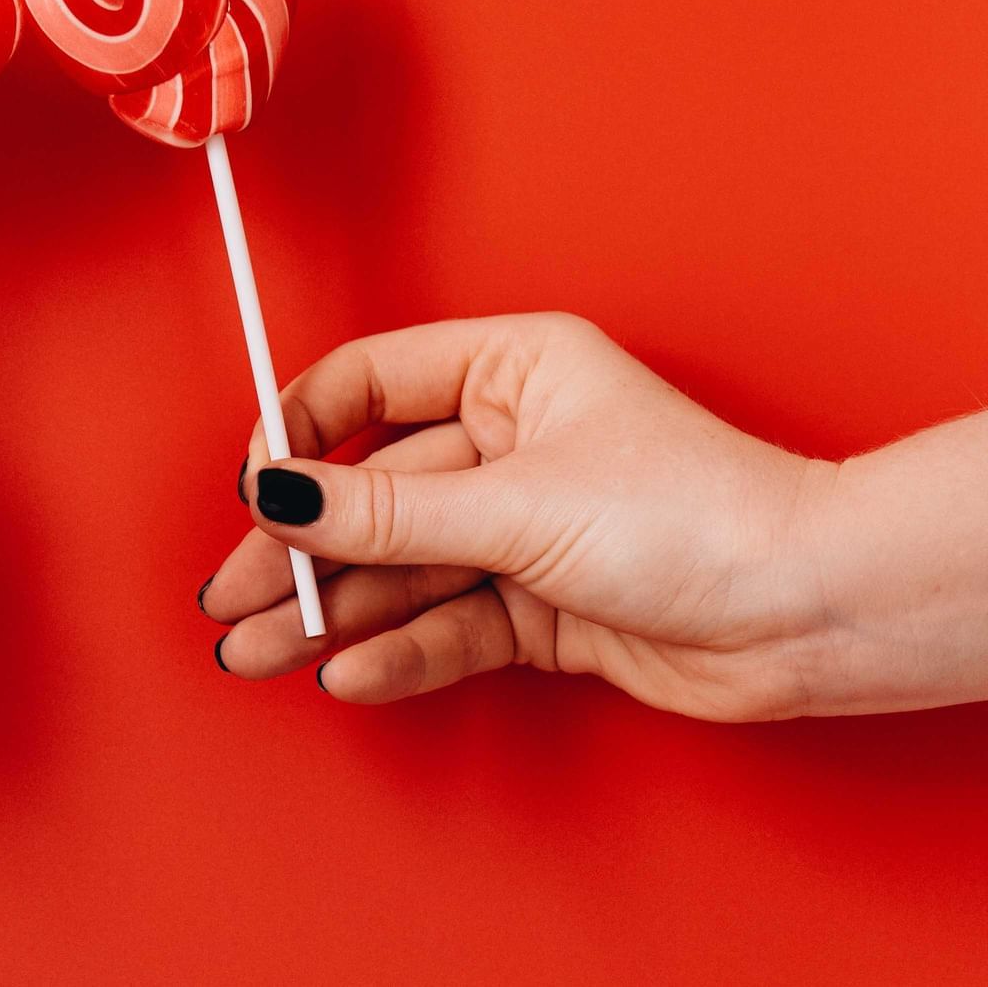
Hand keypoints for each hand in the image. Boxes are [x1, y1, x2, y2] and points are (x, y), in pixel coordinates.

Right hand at [198, 313, 987, 719]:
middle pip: (372, 490)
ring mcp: (523, 526)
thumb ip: (384, 510)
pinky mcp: (540, 604)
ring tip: (260, 650)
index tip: (251, 487)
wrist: (810, 614)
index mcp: (509, 370)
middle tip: (232, 594)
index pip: (368, 383)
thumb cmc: (698, 515)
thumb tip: (277, 494)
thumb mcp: (515, 504)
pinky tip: (349, 670)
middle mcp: (509, 441)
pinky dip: (399, 648)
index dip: (298, 432)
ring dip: (332, 612)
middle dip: (299, 548)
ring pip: (402, 567)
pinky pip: (448, 622)